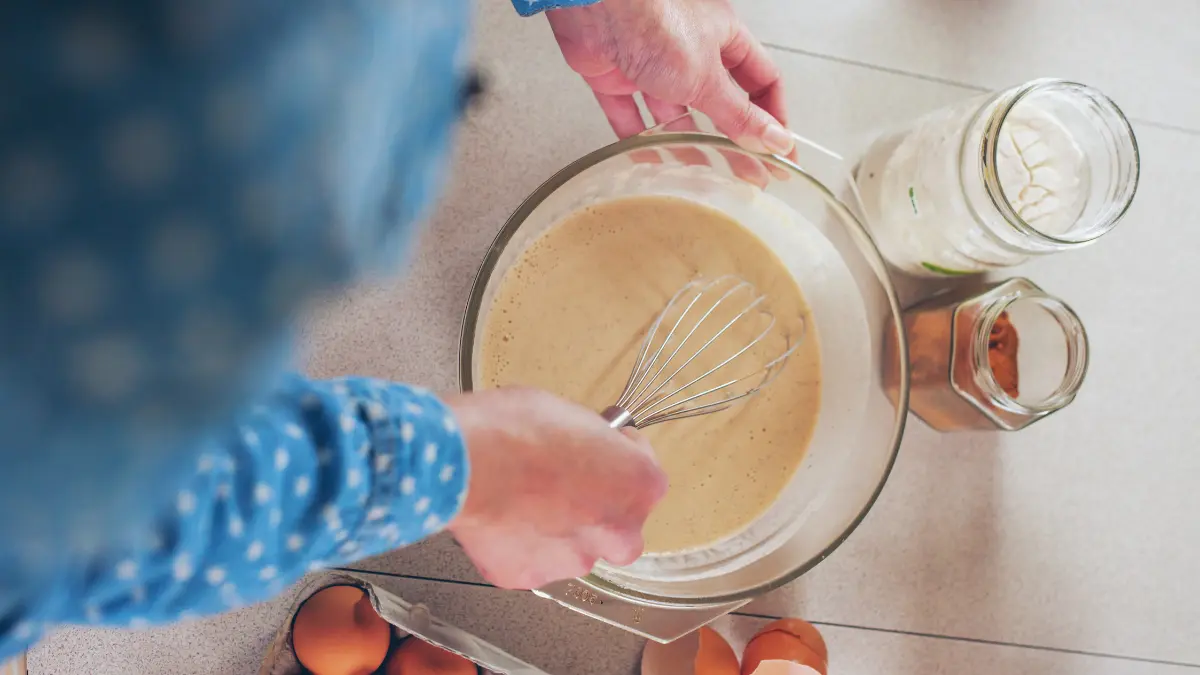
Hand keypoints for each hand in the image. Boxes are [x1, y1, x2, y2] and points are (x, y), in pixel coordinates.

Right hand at [445, 388, 667, 588]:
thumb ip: (594, 446)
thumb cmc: (519, 427)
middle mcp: (616, 532)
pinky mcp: (529, 575)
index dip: (619, 461)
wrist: (468, 461)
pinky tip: (501, 518)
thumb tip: (586, 449)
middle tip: (569, 489)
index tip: (602, 452)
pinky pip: (531, 560)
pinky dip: (520, 545)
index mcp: (639, 485)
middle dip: (600, 513)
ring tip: (524, 504)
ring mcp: (573, 560)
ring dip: (559, 532)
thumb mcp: (574, 416)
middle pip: (620, 529)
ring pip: (575, 550)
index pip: (646, 478)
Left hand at [547, 0, 792, 155]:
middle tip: (747, 174)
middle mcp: (690, 50)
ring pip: (675, 112)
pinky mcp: (616, 76)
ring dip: (688, 143)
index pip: (761, 81)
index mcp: (723, 38)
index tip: (780, 153)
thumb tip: (776, 140)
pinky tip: (652, 164)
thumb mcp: (707, 78)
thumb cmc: (654, 20)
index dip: (773, 117)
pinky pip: (631, 116)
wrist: (594, 4)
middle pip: (719, 102)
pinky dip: (639, 140)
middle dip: (734, 139)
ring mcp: (651, 64)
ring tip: (703, 179)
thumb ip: (739, 115)